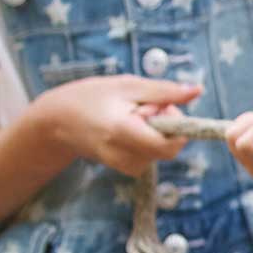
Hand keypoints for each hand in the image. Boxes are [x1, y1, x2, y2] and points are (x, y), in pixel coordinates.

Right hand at [25, 76, 200, 175]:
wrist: (55, 120)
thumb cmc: (91, 96)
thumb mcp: (128, 85)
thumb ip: (165, 91)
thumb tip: (197, 91)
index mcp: (122, 131)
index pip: (166, 145)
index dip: (176, 126)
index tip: (165, 105)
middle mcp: (120, 154)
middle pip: (166, 152)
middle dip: (167, 128)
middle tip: (147, 107)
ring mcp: (118, 165)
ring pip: (157, 156)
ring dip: (155, 135)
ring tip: (133, 116)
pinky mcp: (119, 167)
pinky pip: (145, 158)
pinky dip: (145, 143)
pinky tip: (130, 128)